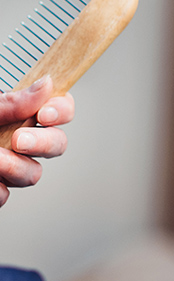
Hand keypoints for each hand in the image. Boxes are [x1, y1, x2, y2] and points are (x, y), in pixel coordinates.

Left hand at [0, 76, 73, 205]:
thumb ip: (11, 102)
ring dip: (15, 169)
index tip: (44, 115)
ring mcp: (9, 166)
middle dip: (43, 144)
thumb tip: (47, 85)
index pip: (60, 110)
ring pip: (33, 174)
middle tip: (18, 141)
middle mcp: (19, 139)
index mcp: (20, 114)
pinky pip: (4, 195)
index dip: (61, 112)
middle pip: (57, 145)